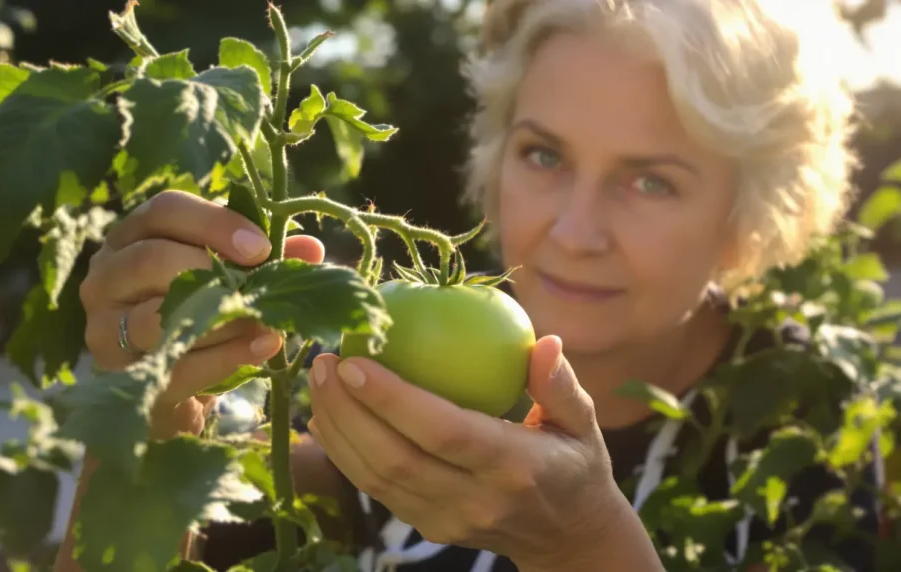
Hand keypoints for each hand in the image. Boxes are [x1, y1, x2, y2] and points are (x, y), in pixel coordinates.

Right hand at [80, 190, 324, 439]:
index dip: (215, 223)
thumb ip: (264, 261)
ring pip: (157, 316)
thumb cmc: (202, 314)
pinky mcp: (117, 371)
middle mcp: (107, 274)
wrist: (173, 383)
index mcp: (134, 235)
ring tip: (267, 322)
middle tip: (262, 289)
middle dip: (216, 274)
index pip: (165, 210)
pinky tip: (261, 348)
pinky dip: (223, 357)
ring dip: (221, 319)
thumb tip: (311, 249)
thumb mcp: (230, 279)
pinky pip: (173, 362)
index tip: (260, 248)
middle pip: (152, 258)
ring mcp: (104, 324)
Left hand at [306, 335, 633, 566]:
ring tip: (317, 381)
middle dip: (347, 411)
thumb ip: (560, 384)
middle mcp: (475, 499)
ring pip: (375, 479)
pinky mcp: (428, 527)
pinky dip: (344, 452)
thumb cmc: (574, 466)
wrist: (567, 539)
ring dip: (336, 430)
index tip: (355, 361)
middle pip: (395, 459)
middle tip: (324, 362)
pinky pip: (376, 490)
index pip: (444, 432)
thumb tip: (544, 341)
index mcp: (514, 466)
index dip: (393, 400)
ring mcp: (447, 520)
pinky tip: (327, 416)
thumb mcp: (583, 423)